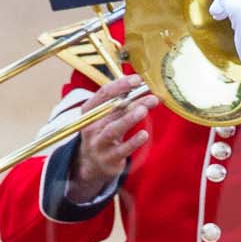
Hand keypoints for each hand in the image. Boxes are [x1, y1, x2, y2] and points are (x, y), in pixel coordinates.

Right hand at [68, 75, 155, 199]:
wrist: (94, 162)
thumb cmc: (106, 132)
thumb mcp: (109, 116)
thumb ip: (125, 103)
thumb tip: (147, 88)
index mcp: (90, 111)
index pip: (103, 94)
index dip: (120, 85)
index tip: (137, 79)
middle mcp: (91, 126)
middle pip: (111, 111)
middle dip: (131, 101)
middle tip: (150, 96)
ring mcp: (99, 143)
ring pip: (112, 130)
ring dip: (128, 119)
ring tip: (143, 110)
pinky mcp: (109, 159)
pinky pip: (121, 150)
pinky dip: (133, 142)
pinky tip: (144, 134)